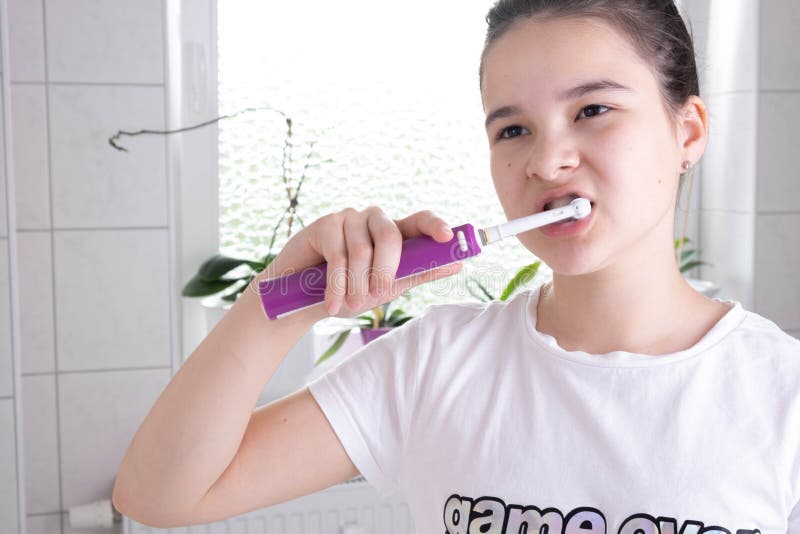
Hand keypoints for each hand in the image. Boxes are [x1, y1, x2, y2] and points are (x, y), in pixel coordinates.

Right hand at [256, 206, 462, 317]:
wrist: (304, 301)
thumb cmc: (350, 292)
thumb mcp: (388, 287)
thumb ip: (419, 273)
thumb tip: (457, 264)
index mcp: (396, 233)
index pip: (419, 220)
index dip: (434, 225)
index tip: (447, 237)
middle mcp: (374, 221)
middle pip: (390, 236)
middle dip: (385, 272)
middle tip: (376, 296)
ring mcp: (349, 219)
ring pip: (362, 250)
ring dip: (356, 284)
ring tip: (349, 305)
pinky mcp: (325, 224)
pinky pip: (336, 254)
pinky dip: (336, 284)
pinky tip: (331, 303)